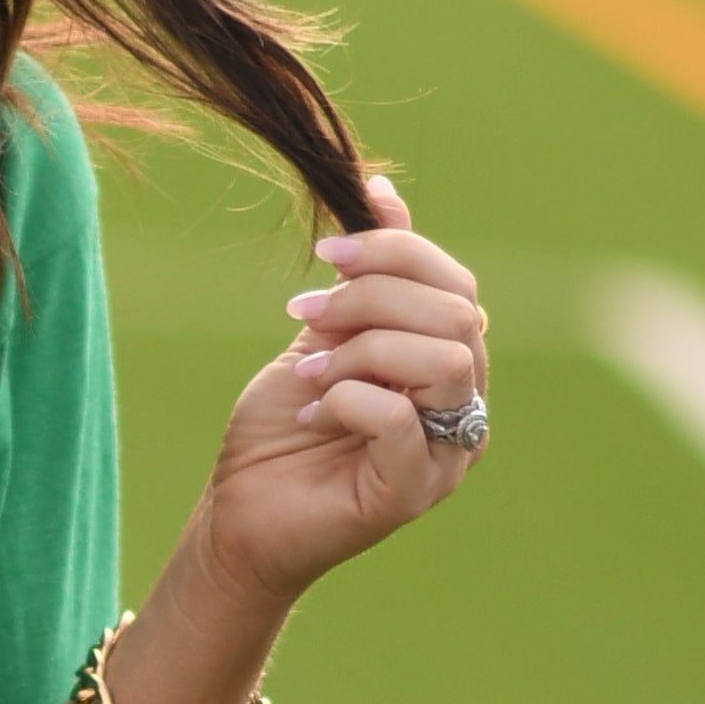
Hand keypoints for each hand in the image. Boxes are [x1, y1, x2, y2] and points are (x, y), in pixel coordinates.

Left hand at [193, 178, 487, 608]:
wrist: (241, 513)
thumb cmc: (284, 428)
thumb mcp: (324, 333)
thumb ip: (363, 275)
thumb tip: (381, 190)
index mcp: (449, 363)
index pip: (456, 284)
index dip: (394, 253)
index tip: (323, 257)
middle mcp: (462, 406)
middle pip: (456, 312)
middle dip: (372, 298)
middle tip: (305, 315)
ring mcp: (445, 454)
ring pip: (444, 359)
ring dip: (363, 349)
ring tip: (311, 371)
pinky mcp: (413, 492)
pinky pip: (403, 420)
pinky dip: (351, 398)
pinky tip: (314, 411)